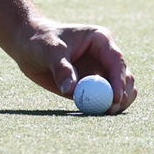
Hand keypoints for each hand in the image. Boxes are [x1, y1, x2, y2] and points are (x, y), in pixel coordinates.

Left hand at [14, 21, 136, 113]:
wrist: (28, 45)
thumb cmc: (41, 40)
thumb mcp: (50, 50)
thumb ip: (62, 69)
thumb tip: (71, 90)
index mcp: (101, 41)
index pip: (116, 61)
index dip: (119, 79)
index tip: (116, 97)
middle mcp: (105, 57)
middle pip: (125, 78)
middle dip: (122, 94)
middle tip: (110, 110)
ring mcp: (100, 73)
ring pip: (119, 91)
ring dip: (117, 103)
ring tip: (105, 112)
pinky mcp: (91, 87)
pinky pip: (103, 101)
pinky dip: (104, 108)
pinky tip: (97, 113)